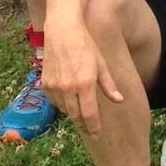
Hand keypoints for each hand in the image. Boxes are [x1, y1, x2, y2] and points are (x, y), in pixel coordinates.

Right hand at [39, 23, 121, 139]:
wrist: (63, 31)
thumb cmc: (86, 45)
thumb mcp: (101, 64)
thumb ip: (109, 85)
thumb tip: (119, 100)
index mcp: (85, 84)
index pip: (89, 114)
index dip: (94, 127)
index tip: (98, 135)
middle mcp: (68, 88)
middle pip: (76, 116)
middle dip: (84, 126)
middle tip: (91, 131)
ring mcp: (55, 87)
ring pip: (65, 110)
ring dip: (74, 114)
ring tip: (82, 115)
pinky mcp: (45, 84)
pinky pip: (55, 101)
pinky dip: (63, 104)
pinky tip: (70, 101)